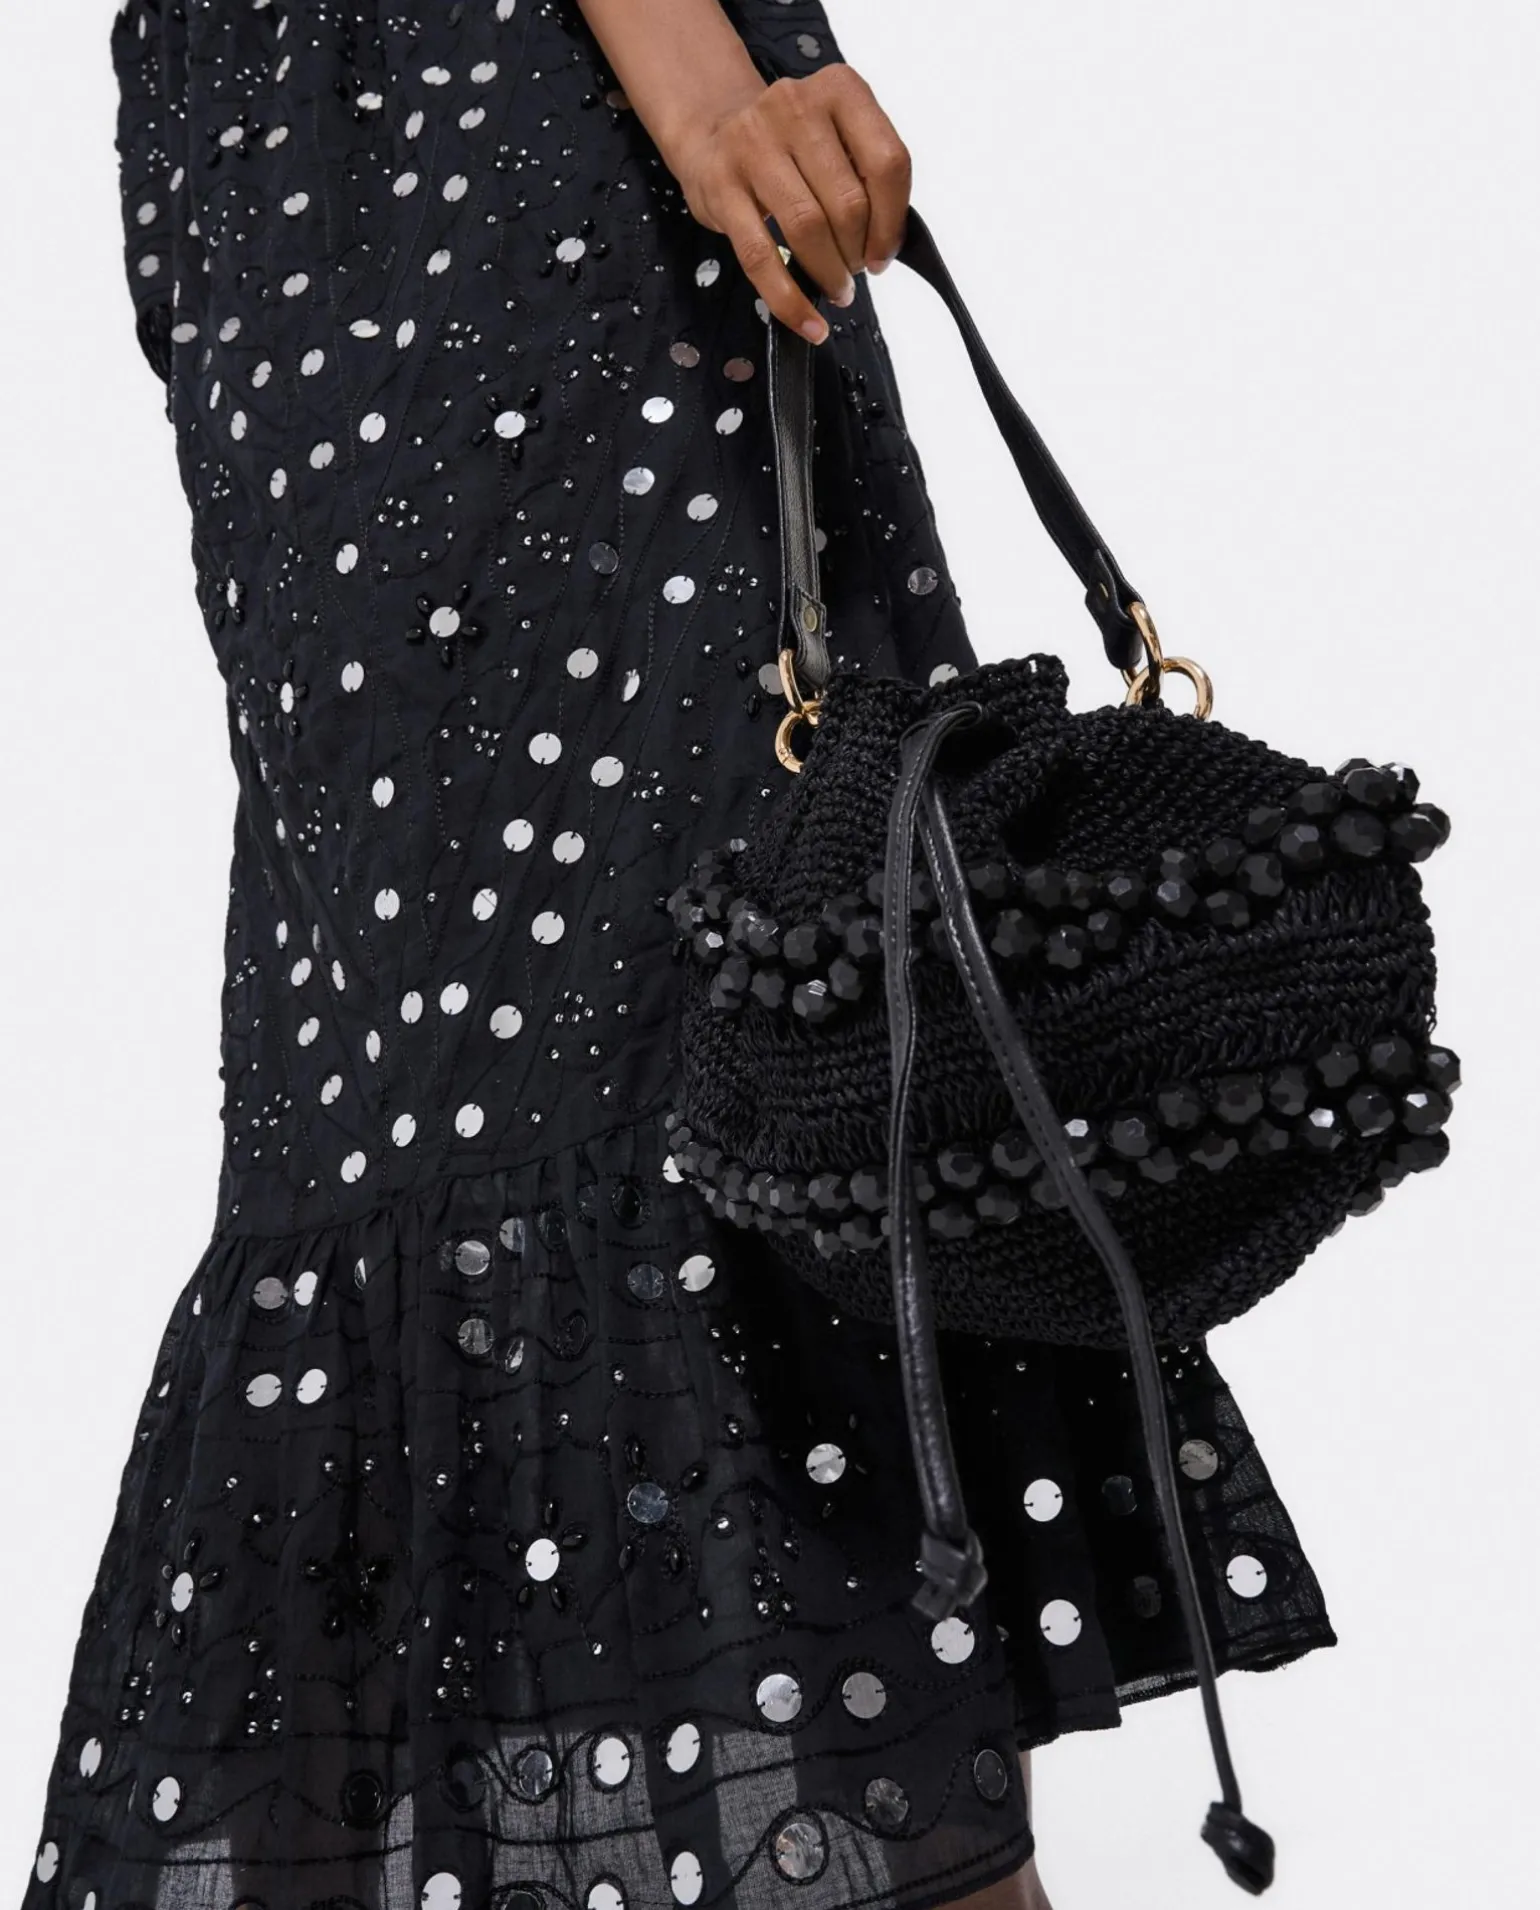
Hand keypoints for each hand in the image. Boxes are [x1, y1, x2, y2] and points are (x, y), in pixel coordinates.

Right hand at [664, 63, 911, 342]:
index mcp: (840, 90)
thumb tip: (885, 246)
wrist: (715, 131)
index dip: (892, 222)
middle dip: (857, 253)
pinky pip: (761, 257)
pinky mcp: (722, 185)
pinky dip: (789, 300)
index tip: (884, 254)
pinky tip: (807, 323)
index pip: (887, 163)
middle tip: (853, 270)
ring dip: (829, 273)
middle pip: (847, 202)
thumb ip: (865, 175)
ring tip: (834, 289)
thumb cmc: (788, 146)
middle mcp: (796, 107)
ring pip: (807, 227)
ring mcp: (754, 143)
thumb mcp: (835, 137)